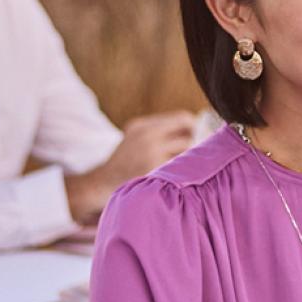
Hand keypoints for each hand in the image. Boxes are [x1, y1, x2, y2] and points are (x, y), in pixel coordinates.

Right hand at [67, 111, 194, 223]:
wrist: (101, 183)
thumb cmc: (125, 162)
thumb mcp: (136, 138)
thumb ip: (161, 133)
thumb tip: (200, 132)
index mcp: (142, 125)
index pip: (182, 119)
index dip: (195, 128)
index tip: (199, 137)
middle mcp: (146, 136)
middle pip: (189, 137)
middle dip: (197, 146)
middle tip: (198, 156)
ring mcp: (150, 153)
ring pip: (186, 154)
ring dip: (189, 161)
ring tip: (181, 169)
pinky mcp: (153, 171)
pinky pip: (178, 169)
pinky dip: (181, 173)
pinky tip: (175, 179)